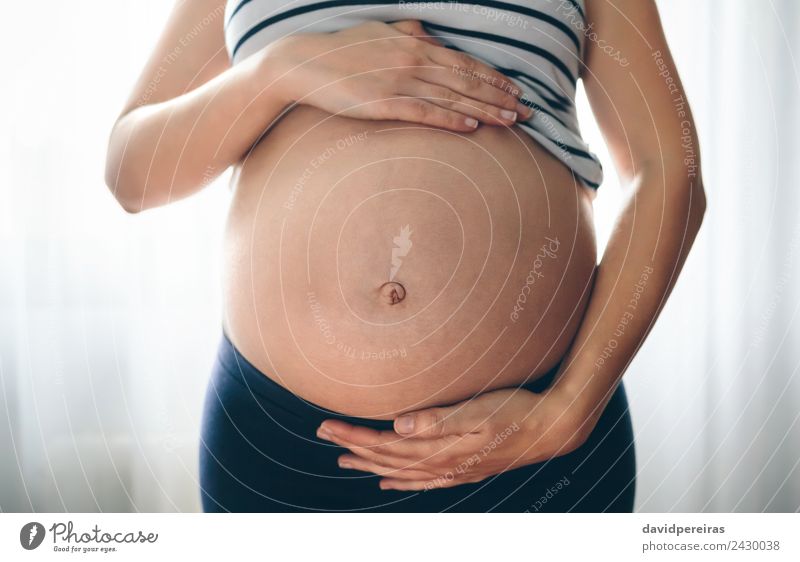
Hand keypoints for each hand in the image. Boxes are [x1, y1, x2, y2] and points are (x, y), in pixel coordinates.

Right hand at [266, 20, 531, 131]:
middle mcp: (413, 61)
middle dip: (501, 97)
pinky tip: (472, 127)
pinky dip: (451, 118)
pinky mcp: (384, 104)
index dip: (494, 77)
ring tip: (512, 122)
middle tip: (528, 111)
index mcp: (415, 44)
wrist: (303, 63)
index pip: (464, 62)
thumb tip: (429, 34)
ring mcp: (399, 82)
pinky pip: (425, 112)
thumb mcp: (379, 31)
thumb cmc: (341, 48)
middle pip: (467, 81)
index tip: (516, 89)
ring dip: (486, 110)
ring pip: (453, 97)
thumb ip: (409, 32)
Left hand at [316, 385, 596, 490]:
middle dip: (353, 446)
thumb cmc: (515, 412)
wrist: (551, 428)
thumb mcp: (478, 411)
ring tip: (346, 460)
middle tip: (324, 434)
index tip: (325, 425)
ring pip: (401, 470)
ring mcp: (453, 469)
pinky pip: (424, 480)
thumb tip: (397, 426)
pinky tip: (390, 481)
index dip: (353, 435)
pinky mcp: (464, 469)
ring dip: (371, 464)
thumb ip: (438, 419)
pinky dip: (402, 480)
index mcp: (440, 446)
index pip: (385, 443)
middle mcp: (442, 462)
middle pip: (387, 457)